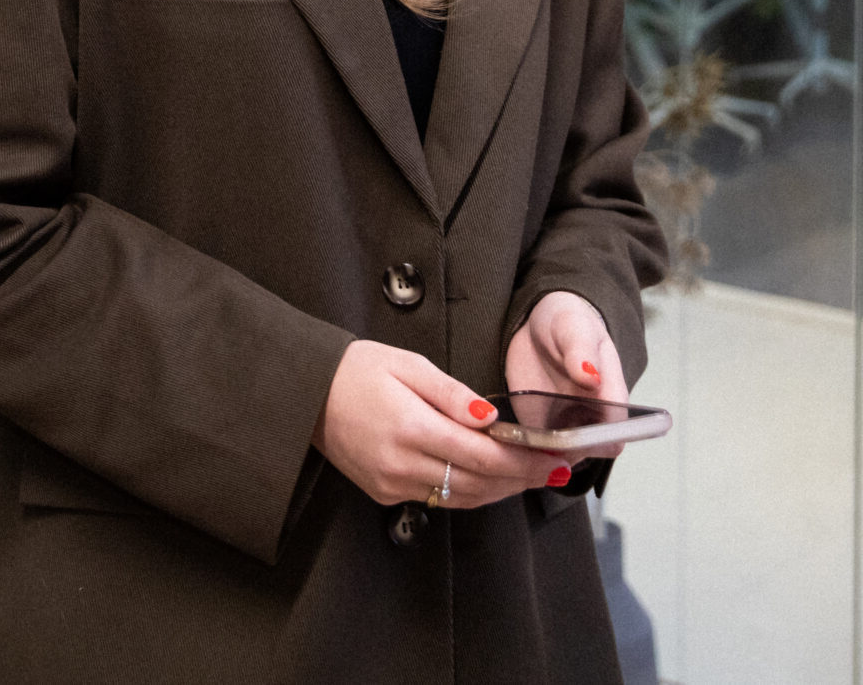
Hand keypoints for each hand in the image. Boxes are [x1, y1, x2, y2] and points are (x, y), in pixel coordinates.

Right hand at [312, 339, 568, 509]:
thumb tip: (489, 417)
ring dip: (501, 489)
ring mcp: (391, 484)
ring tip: (532, 476)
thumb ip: (452, 392)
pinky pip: (439, 498)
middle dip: (522, 477)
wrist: (305, 393)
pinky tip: (490, 479)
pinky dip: (471, 492)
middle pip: (479, 482)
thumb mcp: (407, 365)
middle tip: (556, 469)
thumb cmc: (356, 370)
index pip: (483, 454)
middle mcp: (402, 464)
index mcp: (411, 427)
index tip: (556, 456)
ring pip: (463, 497)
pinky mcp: (383, 493)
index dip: (525, 460)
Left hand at [506, 291, 630, 459]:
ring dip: (534, 459)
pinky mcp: (536, 426)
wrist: (540, 323)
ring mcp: (561, 425)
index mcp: (609, 398)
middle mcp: (589, 419)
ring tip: (510, 443)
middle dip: (558, 456)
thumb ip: (582, 351)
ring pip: (554, 459)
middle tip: (529, 442)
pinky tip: (498, 441)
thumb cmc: (568, 323)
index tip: (568, 438)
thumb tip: (590, 376)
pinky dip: (516, 452)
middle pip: (582, 454)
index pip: (614, 437)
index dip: (596, 443)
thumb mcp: (574, 328)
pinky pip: (529, 450)